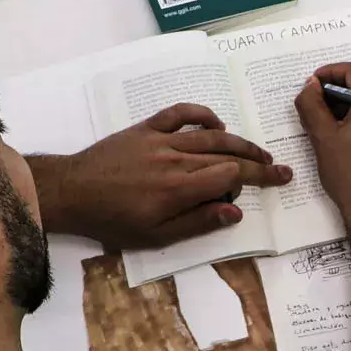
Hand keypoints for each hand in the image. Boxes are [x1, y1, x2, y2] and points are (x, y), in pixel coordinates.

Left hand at [36, 103, 291, 248]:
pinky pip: (180, 113)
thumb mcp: (155, 236)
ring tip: (257, 150)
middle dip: (258, 161)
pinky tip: (216, 124)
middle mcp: (175, 160)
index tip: (279, 179)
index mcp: (178, 189)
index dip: (258, 177)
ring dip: (238, 141)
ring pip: (210, 135)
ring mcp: (161, 140)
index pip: (231, 176)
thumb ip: (197, 222)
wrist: (71, 192)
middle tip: (280, 167)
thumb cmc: (111, 221)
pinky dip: (202, 115)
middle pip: (227, 155)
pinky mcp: (146, 128)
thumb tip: (235, 212)